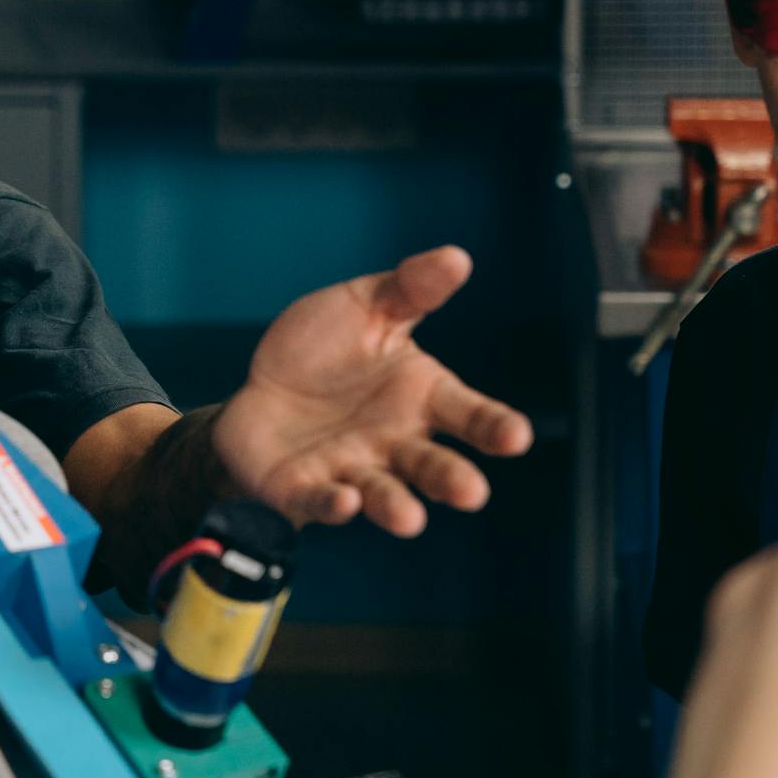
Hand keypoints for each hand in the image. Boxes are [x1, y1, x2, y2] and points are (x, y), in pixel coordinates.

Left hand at [211, 245, 532, 536]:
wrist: (261, 386)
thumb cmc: (326, 350)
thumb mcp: (366, 306)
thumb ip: (410, 289)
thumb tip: (456, 257)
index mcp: (421, 397)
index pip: (468, 414)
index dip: (493, 426)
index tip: (516, 436)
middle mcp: (394, 441)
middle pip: (431, 464)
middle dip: (451, 479)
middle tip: (472, 493)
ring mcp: (351, 467)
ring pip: (382, 493)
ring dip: (396, 507)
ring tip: (410, 520)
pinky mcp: (304, 487)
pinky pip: (320, 499)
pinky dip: (332, 504)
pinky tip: (344, 501)